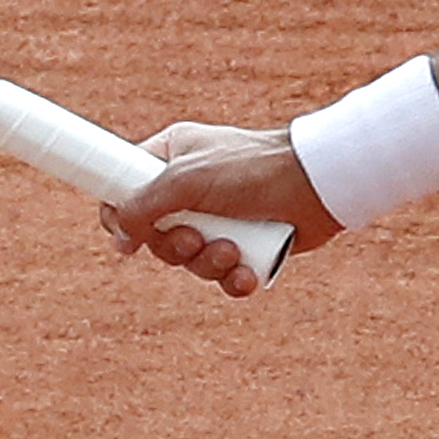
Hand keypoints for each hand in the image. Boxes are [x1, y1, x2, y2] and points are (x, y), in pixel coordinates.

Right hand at [100, 121, 325, 298]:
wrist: (317, 186)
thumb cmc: (252, 169)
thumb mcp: (185, 179)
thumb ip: (142, 204)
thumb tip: (121, 237)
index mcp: (172, 159)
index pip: (126, 190)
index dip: (121, 219)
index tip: (128, 238)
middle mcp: (192, 189)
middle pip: (156, 237)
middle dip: (176, 247)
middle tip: (196, 238)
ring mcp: (220, 218)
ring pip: (190, 261)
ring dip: (208, 264)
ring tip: (232, 250)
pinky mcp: (246, 245)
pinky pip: (223, 277)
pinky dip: (233, 279)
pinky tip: (247, 272)